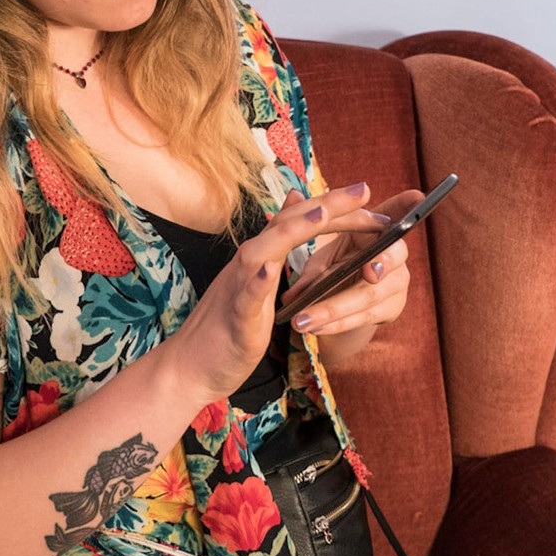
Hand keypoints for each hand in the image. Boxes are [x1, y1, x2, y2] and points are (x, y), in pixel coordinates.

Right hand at [168, 183, 387, 402]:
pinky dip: (257, 283)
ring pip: (263, 252)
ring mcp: (239, 290)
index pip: (298, 220)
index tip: (365, 193)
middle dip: (326, 206)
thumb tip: (296, 200)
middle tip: (365, 190)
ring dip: (292, 231)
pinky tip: (270, 270)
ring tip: (322, 214)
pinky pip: (245, 299)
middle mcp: (248, 265)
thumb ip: (278, 241)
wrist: (190, 365)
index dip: (332, 205)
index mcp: (260, 257)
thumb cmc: (227, 325)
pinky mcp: (235, 321)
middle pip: (287, 225)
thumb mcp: (259, 279)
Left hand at [278, 186, 420, 341]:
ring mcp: (397, 283)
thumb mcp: (321, 253)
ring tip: (304, 318)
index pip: (395, 212)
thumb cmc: (334, 268)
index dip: (406, 204)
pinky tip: (314, 328)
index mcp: (378, 229)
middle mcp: (396, 254)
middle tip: (370, 271)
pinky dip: (336, 324)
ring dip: (334, 308)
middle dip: (380, 262)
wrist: (342, 307)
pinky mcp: (392, 309)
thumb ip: (306, 236)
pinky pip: (363, 317)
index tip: (417, 195)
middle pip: (392, 256)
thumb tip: (288, 208)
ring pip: (369, 294)